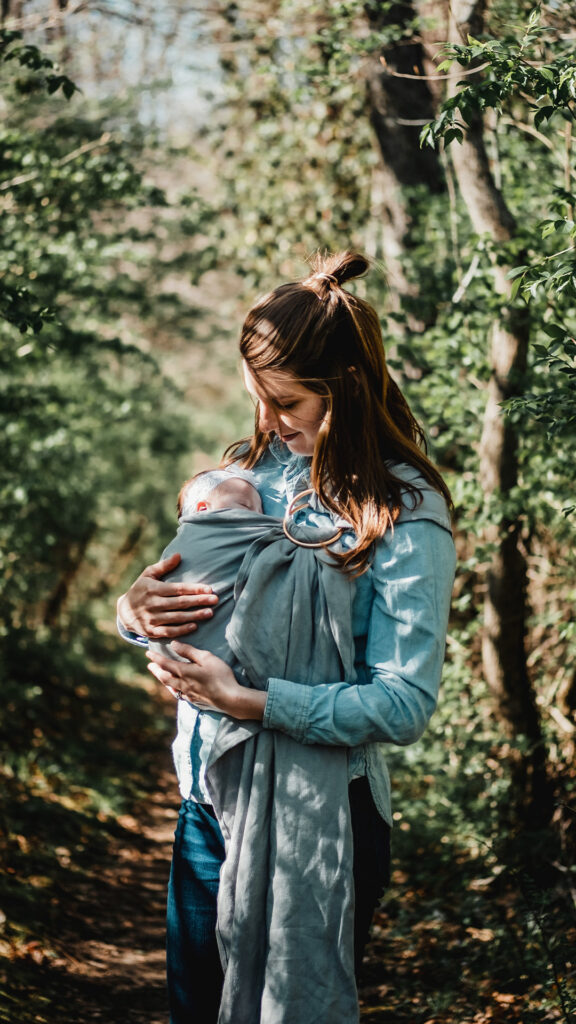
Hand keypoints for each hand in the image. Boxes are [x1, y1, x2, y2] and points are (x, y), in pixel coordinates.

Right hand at [117, 553, 218, 638]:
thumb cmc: (140, 589)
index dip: (194, 589)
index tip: (209, 589)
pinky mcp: (151, 631)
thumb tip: (179, 555)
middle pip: (180, 603)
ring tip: (210, 613)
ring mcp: (151, 619)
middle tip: (215, 600)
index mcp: (153, 589)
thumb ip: (164, 566)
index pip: (177, 589)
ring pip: (176, 618)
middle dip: (199, 601)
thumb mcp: (148, 575)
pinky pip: (169, 631)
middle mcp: (152, 604)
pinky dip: (181, 630)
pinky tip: (194, 626)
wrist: (123, 612)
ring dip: (194, 616)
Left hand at [146, 642, 266, 720]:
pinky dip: (173, 689)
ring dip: (163, 680)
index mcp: (184, 672)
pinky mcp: (195, 701)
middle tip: (149, 665)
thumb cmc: (220, 675)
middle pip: (164, 677)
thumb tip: (174, 644)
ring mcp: (188, 694)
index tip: (148, 653)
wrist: (229, 698)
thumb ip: (189, 651)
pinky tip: (176, 689)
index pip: (165, 664)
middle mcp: (182, 684)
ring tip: (159, 676)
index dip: (156, 658)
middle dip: (156, 670)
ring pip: (170, 687)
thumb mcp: (206, 658)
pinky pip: (179, 694)